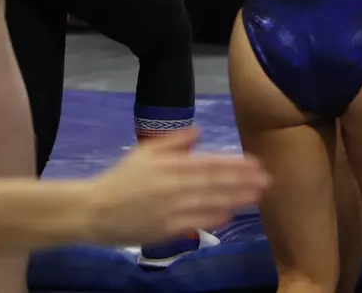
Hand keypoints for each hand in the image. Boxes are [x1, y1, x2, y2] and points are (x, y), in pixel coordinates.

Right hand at [80, 130, 268, 243]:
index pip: (208, 164)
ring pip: (209, 203)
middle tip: (267, 180)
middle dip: (243, 181)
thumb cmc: (120, 179)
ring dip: (235, 198)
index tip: (255, 163)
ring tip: (257, 195)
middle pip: (214, 183)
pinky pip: (195, 223)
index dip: (234, 164)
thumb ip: (174, 142)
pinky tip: (230, 213)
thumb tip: (200, 131)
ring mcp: (170, 210)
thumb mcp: (144, 152)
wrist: (94, 211)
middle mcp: (172, 186)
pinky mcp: (165, 230)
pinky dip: (214, 218)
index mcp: (168, 165)